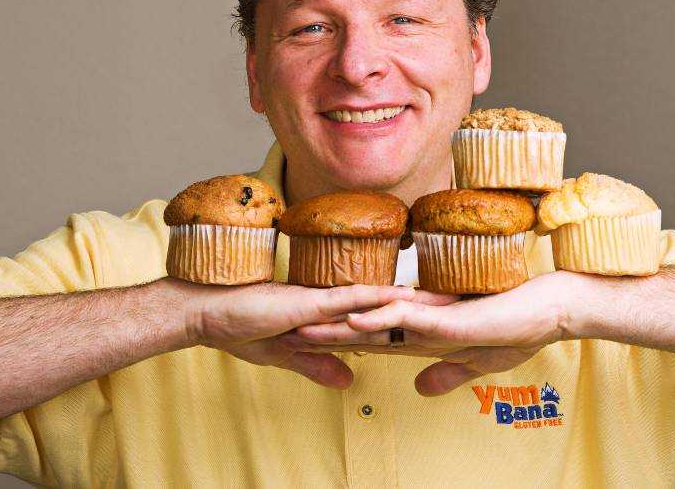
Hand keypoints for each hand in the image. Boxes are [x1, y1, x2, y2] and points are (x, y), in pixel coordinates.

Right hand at [169, 278, 452, 389]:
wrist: (208, 313)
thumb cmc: (240, 328)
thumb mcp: (286, 354)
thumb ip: (317, 364)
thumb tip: (348, 378)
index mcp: (331, 316)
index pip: (380, 317)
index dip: (412, 316)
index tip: (444, 314)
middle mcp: (334, 303)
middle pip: (390, 304)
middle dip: (428, 303)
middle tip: (466, 298)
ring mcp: (324, 300)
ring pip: (379, 298)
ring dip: (414, 299)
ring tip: (451, 296)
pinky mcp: (310, 301)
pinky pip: (350, 300)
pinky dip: (377, 301)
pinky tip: (403, 299)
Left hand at [293, 271, 581, 394]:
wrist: (550, 309)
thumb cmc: (517, 331)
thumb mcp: (474, 363)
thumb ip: (445, 373)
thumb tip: (419, 389)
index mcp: (423, 333)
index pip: (370, 340)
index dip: (337, 343)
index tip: (306, 345)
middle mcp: (420, 321)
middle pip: (362, 327)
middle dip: (325, 332)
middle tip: (285, 333)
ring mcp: (432, 316)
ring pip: (376, 318)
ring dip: (340, 323)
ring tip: (304, 324)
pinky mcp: (448, 315)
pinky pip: (407, 315)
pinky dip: (380, 316)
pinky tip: (355, 319)